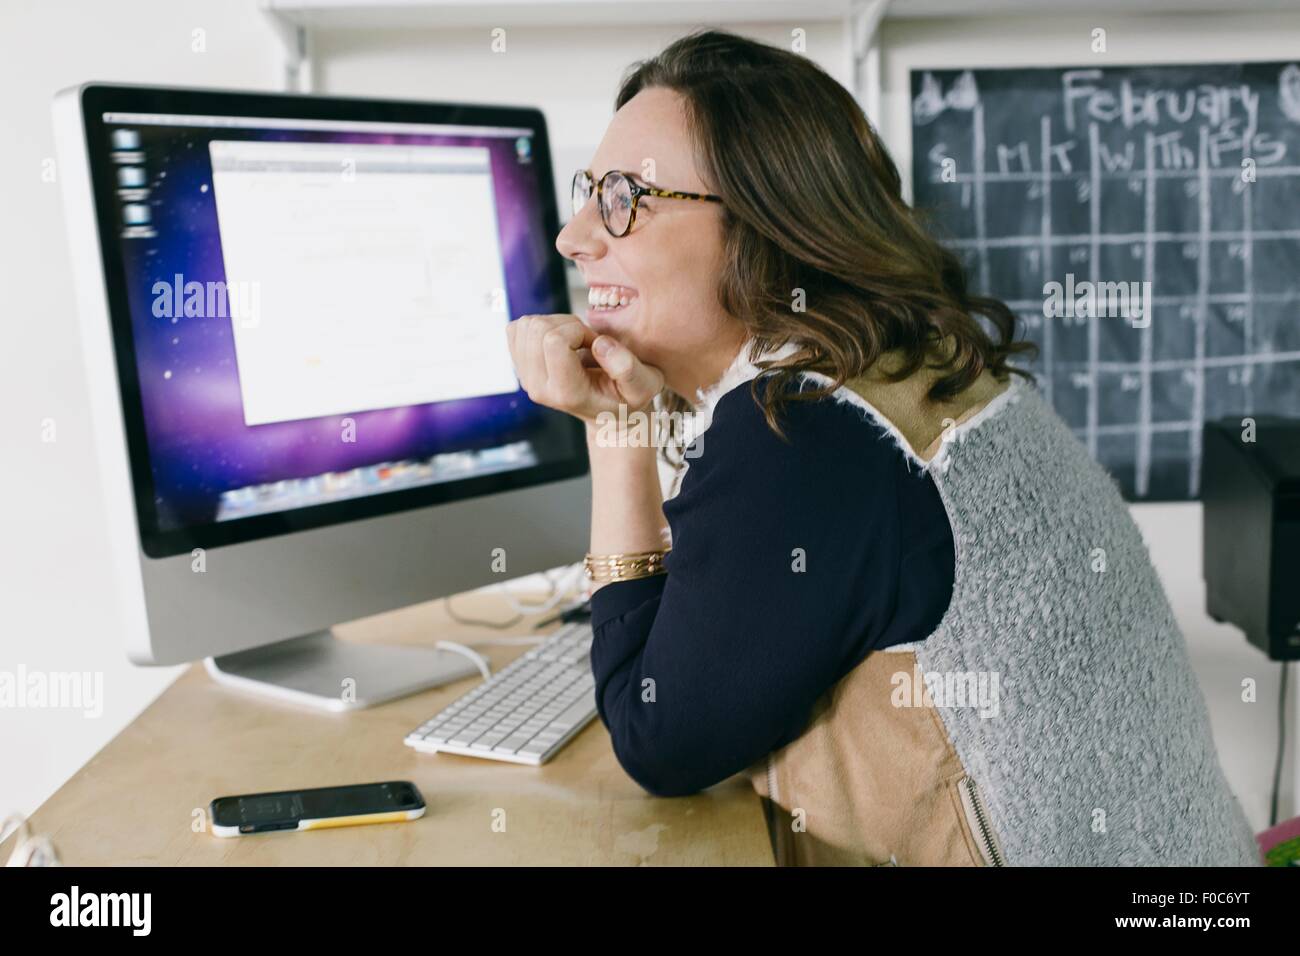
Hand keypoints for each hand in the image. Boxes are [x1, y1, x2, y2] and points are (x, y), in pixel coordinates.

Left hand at [506, 314, 664, 422]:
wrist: (609, 415)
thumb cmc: (628, 399)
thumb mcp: (645, 386)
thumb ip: (629, 369)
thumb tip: (599, 344)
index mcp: (567, 392)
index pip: (554, 340)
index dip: (578, 330)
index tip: (595, 343)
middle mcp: (540, 388)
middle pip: (536, 329)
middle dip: (566, 325)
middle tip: (586, 342)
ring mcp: (526, 379)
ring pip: (526, 325)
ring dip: (554, 324)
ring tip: (575, 343)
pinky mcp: (520, 368)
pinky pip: (517, 329)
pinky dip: (540, 326)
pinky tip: (559, 342)